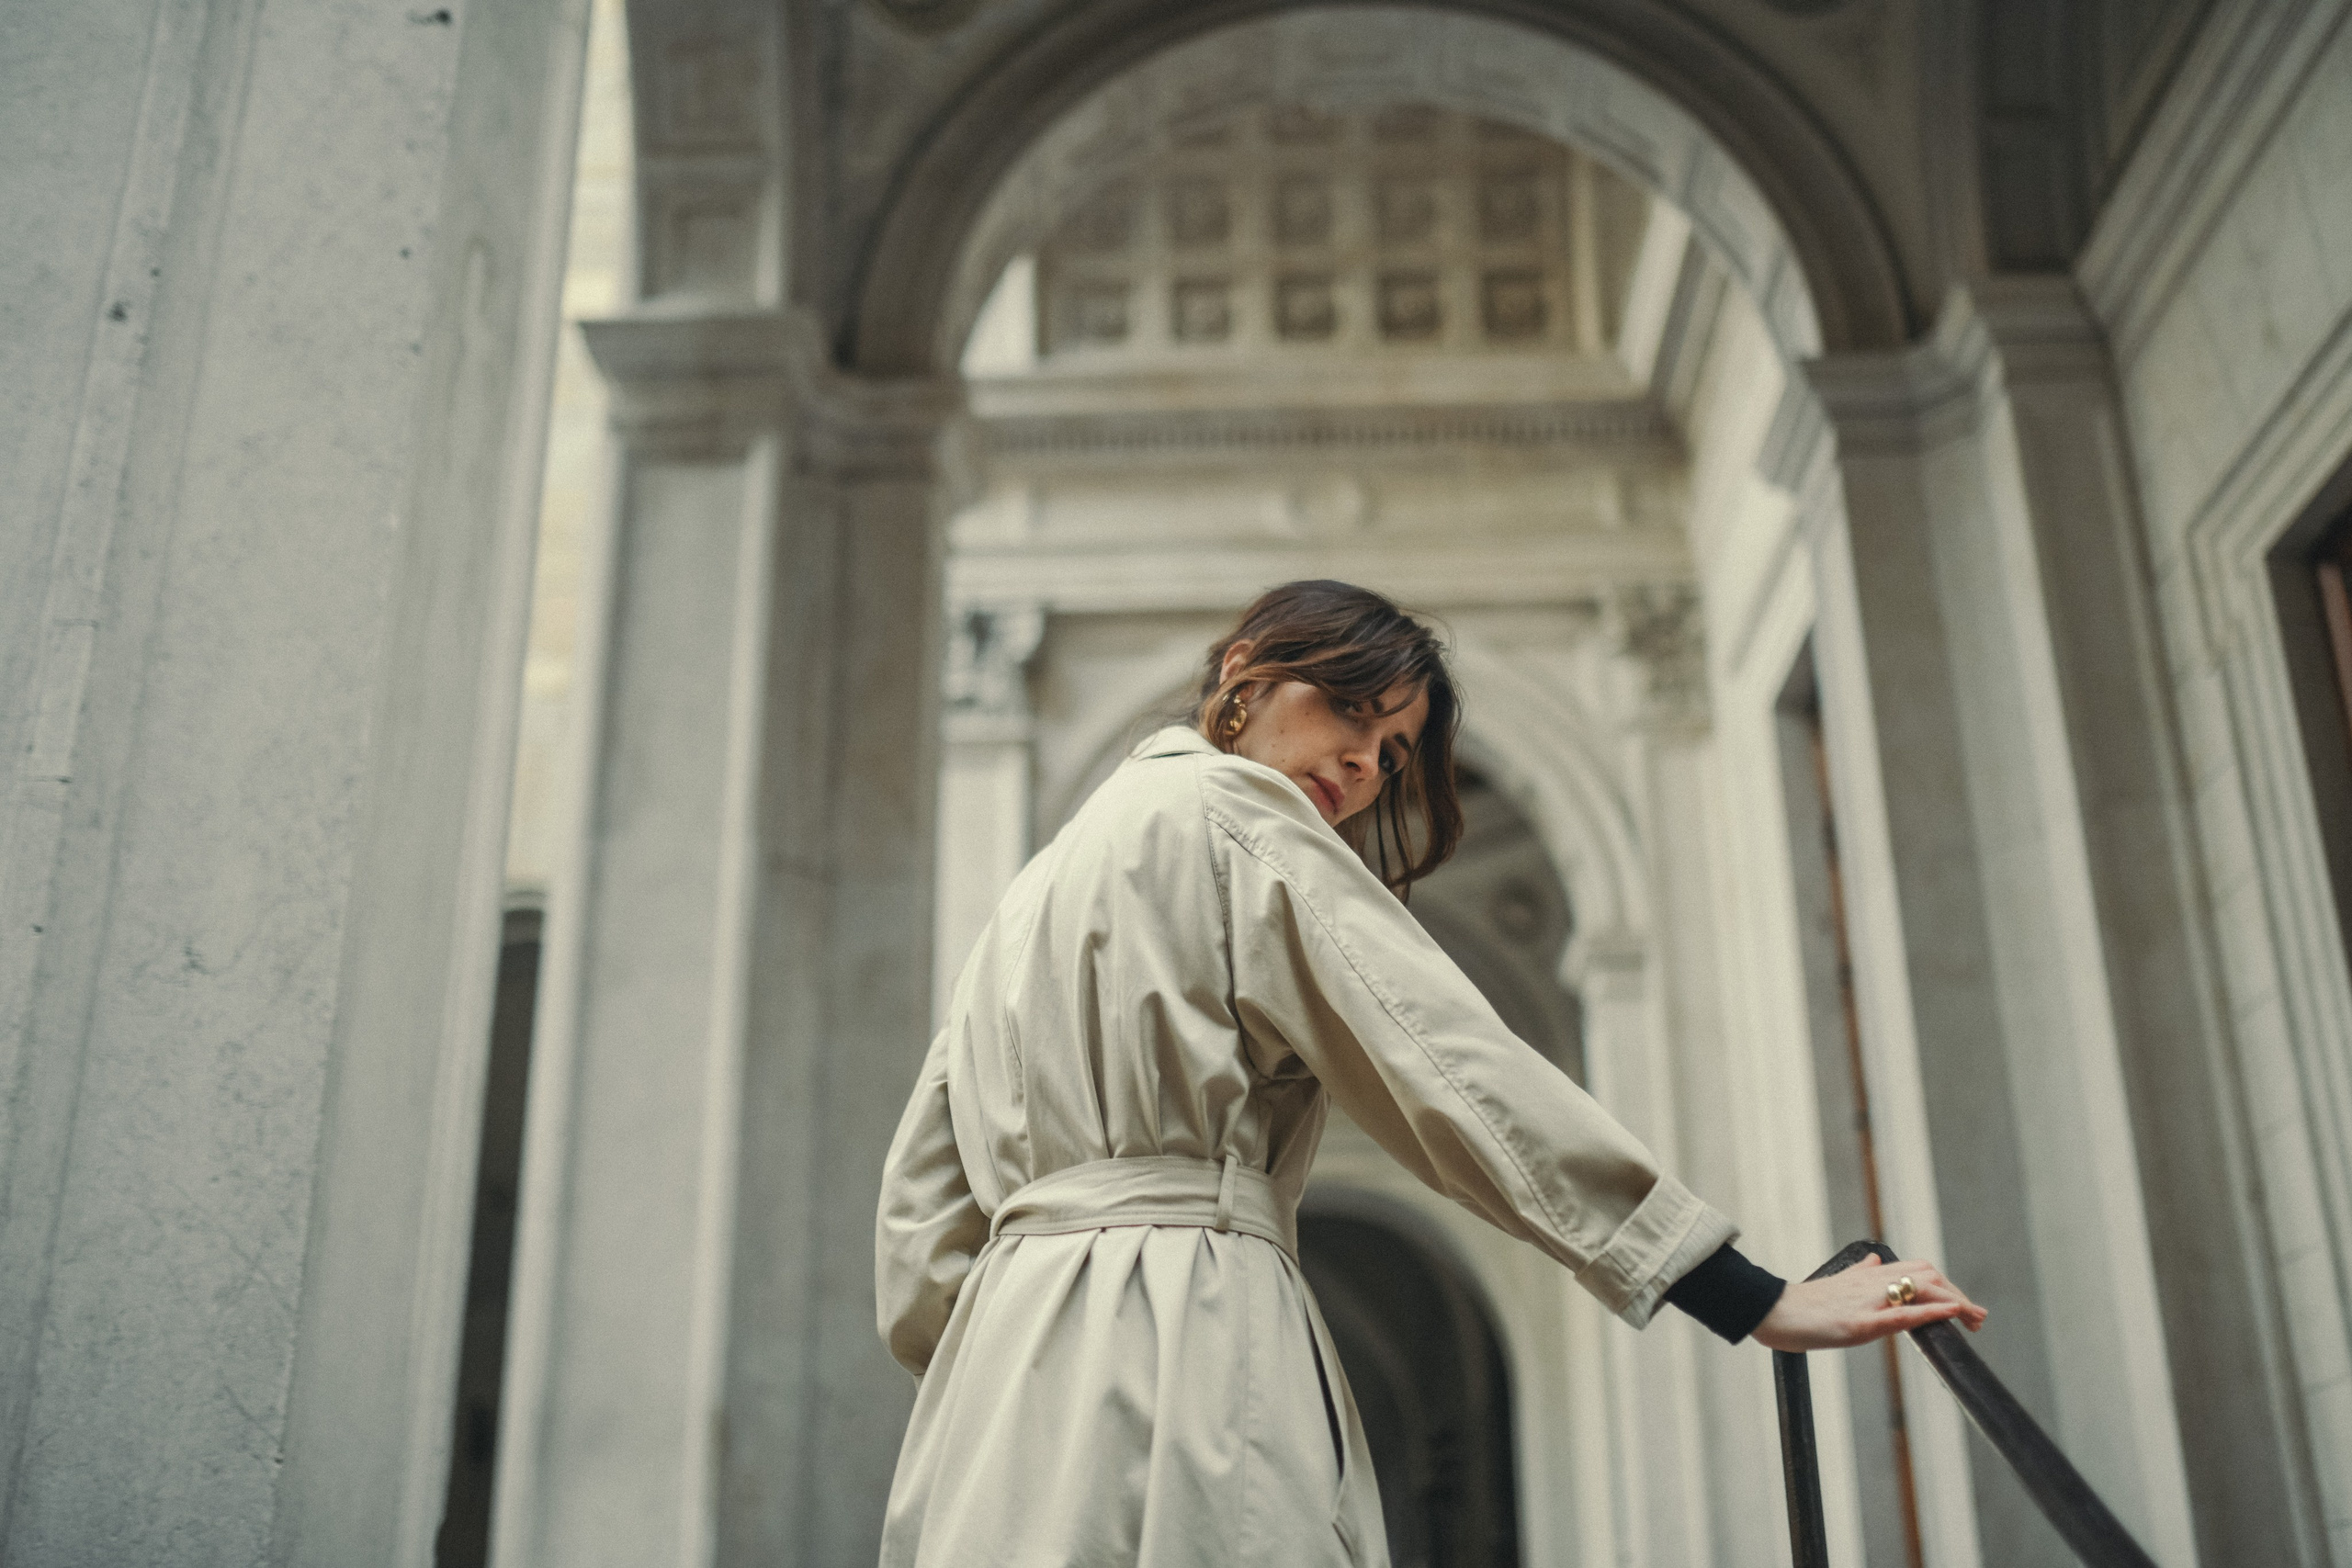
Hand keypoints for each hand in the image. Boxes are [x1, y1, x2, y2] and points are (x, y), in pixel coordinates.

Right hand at [1752, 1256, 1985, 1352]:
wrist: (1771, 1311)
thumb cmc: (1801, 1303)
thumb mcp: (1835, 1283)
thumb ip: (1858, 1274)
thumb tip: (1872, 1262)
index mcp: (1867, 1275)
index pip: (1918, 1270)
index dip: (1946, 1285)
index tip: (1962, 1306)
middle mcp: (1871, 1281)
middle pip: (1928, 1276)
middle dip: (1958, 1295)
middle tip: (1978, 1319)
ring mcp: (1865, 1301)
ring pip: (1920, 1289)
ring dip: (1954, 1303)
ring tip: (1974, 1319)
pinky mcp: (1857, 1323)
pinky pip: (1900, 1314)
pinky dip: (1930, 1312)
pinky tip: (1950, 1314)